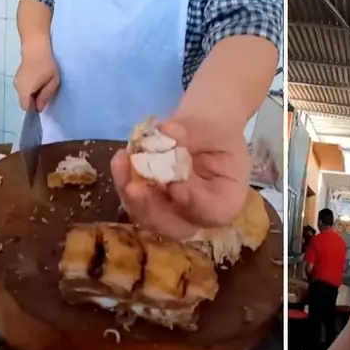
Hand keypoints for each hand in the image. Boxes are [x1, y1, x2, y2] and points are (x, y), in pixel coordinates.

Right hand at [14, 39, 59, 111]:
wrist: (36, 46)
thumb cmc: (46, 64)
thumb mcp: (52, 83)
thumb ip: (45, 96)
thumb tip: (39, 107)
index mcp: (24, 91)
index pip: (26, 108)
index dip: (34, 108)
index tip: (43, 102)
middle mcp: (17, 87)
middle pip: (25, 100)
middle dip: (34, 100)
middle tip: (46, 91)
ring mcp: (16, 80)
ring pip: (24, 93)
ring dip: (33, 92)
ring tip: (43, 83)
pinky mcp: (18, 74)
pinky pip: (24, 86)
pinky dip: (30, 85)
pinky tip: (39, 77)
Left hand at [111, 116, 250, 239]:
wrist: (201, 126)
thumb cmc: (214, 126)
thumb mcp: (212, 122)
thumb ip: (192, 130)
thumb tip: (169, 133)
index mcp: (228, 197)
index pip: (215, 213)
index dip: (194, 204)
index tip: (176, 185)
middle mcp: (201, 213)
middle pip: (178, 228)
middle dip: (153, 211)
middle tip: (135, 189)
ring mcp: (174, 212)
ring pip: (150, 219)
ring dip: (132, 197)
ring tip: (122, 164)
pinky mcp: (152, 203)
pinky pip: (135, 202)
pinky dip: (124, 183)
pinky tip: (121, 159)